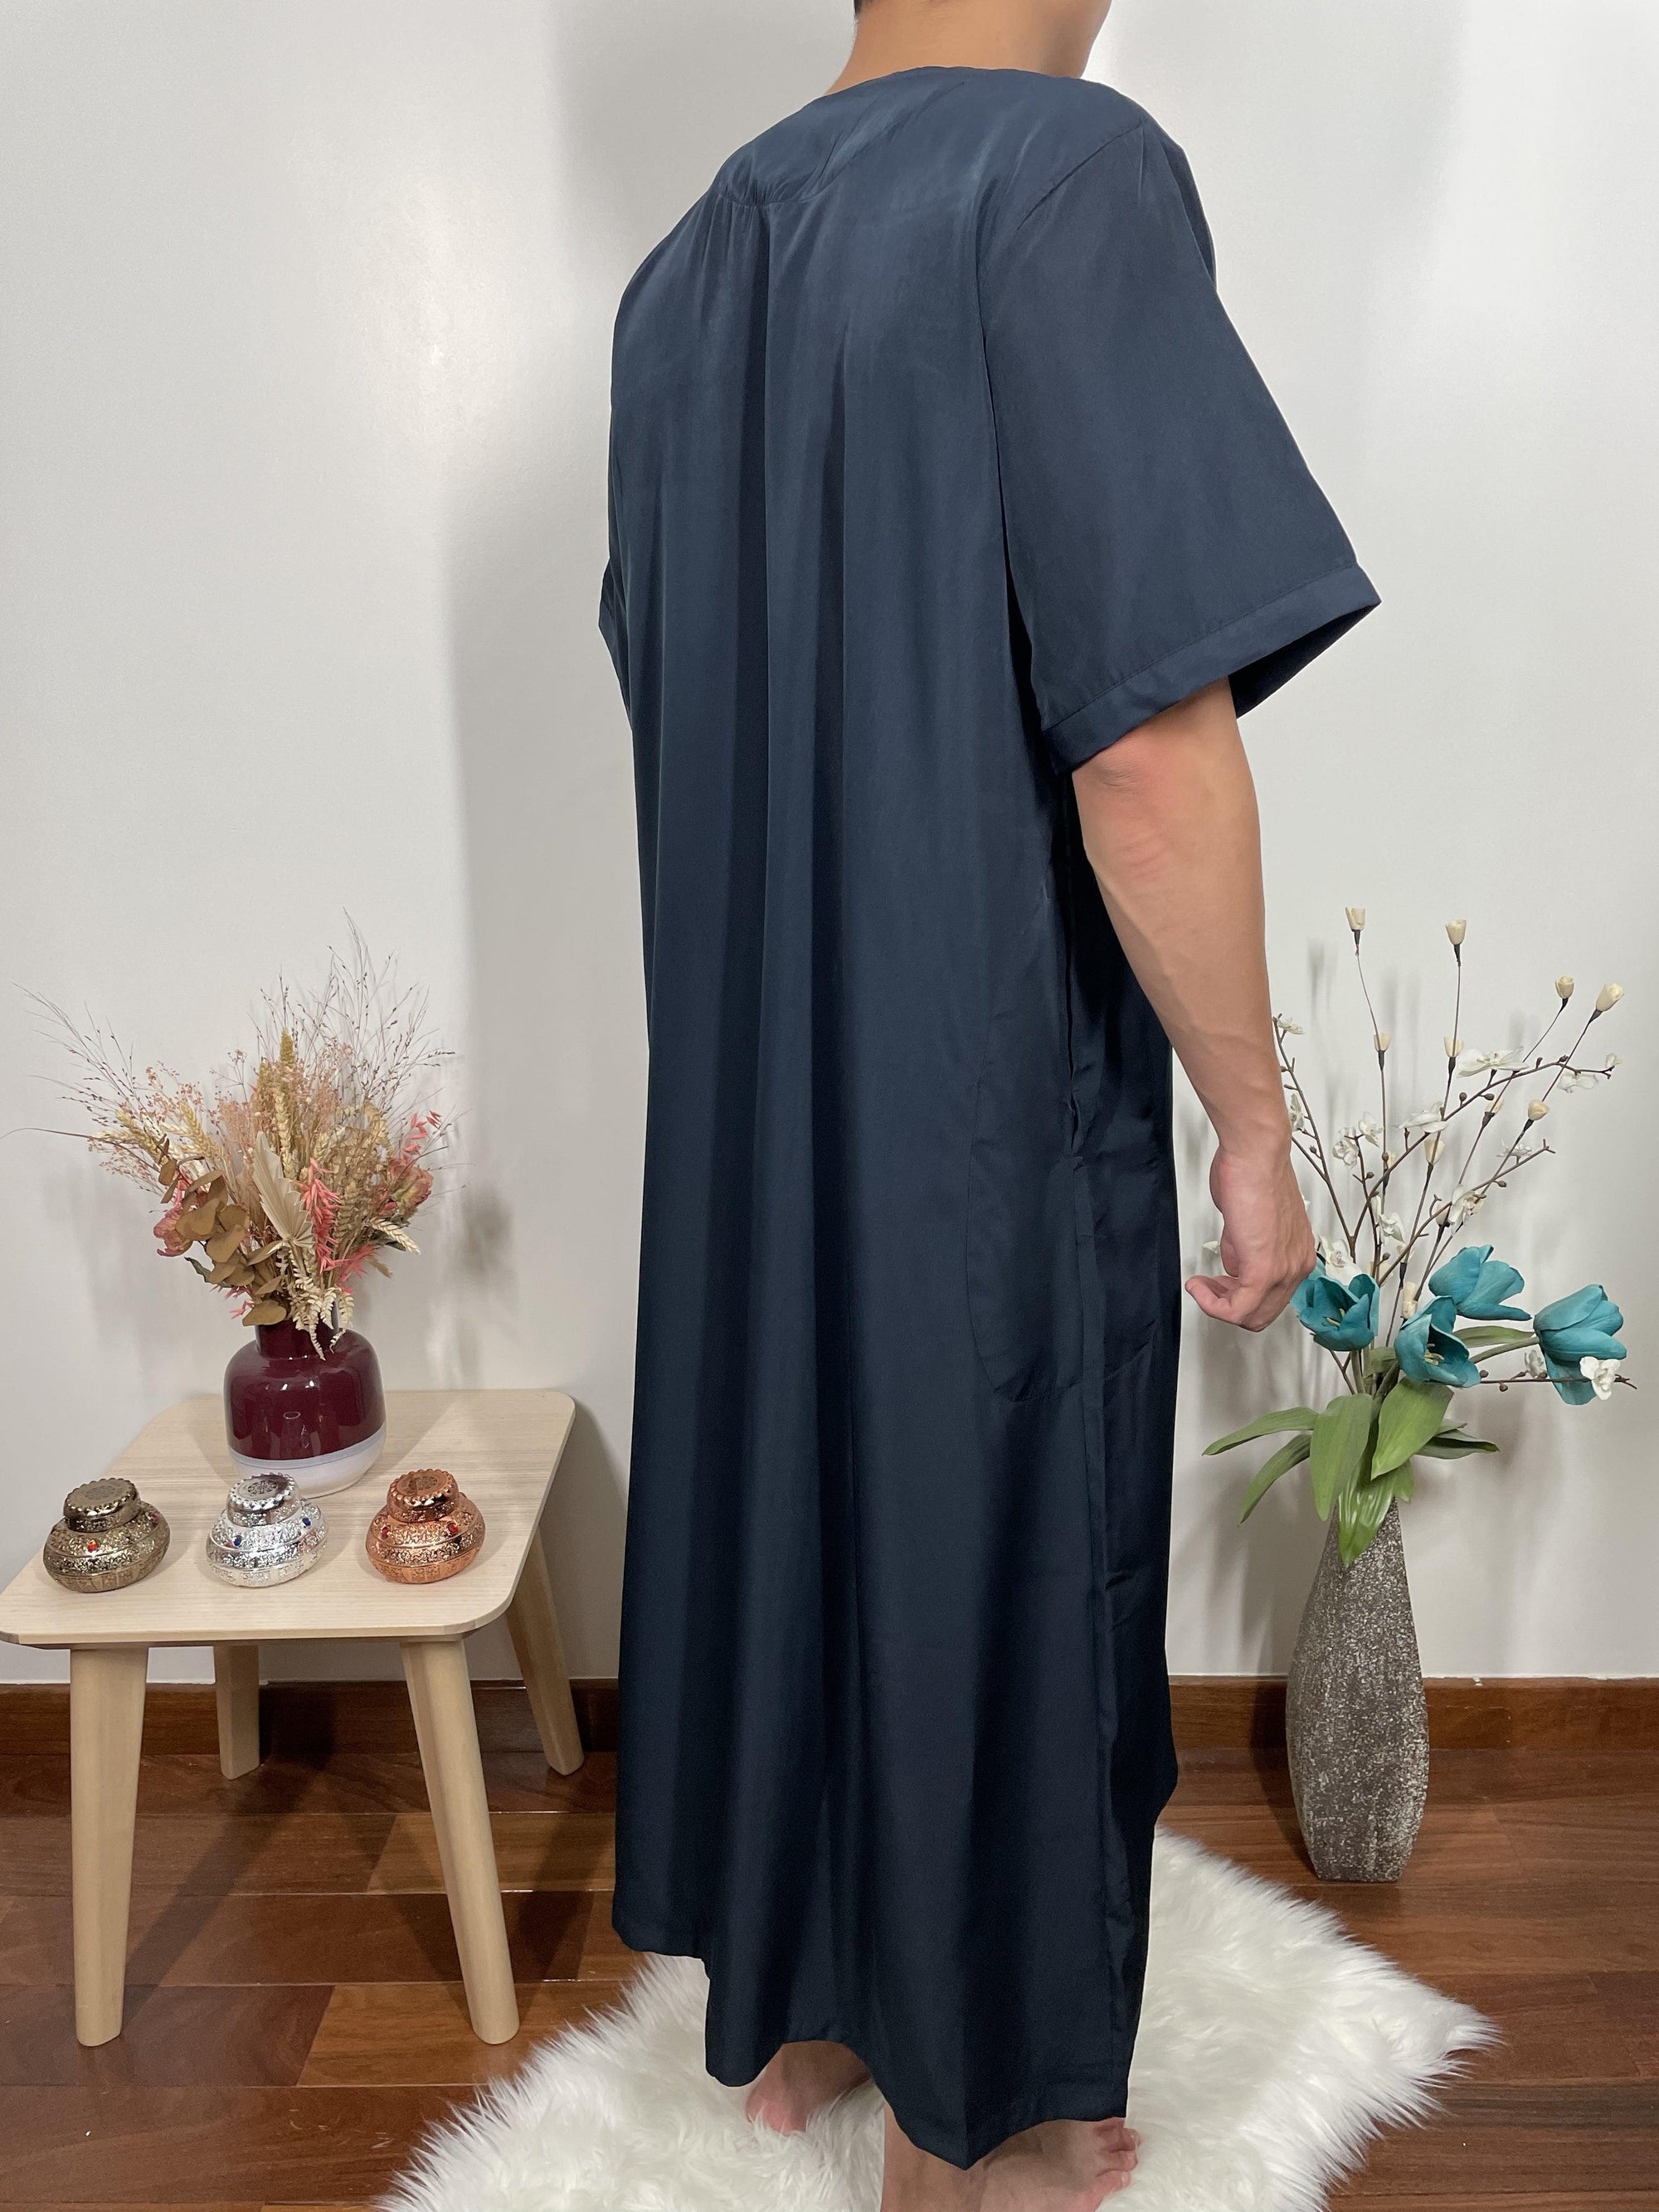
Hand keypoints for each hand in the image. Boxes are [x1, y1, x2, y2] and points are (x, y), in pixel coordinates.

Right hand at [1185, 1143, 1314, 1331]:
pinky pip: (1237, 1308)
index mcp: (1298, 1255)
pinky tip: (1198, 1285)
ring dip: (1217, 1304)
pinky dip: (1212, 1304)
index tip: (1217, 1281)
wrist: (1255, 1157)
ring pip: (1251, 1316)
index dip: (1239, 1295)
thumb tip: (1233, 1263)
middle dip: (1227, 1304)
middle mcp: (1297, 1266)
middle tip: (1207, 1286)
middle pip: (1262, 1314)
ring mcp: (1283, 1271)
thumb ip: (1244, 1249)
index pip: (1271, 1298)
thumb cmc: (1252, 1175)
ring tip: (1201, 1284)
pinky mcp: (1264, 1271)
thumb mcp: (1250, 1222)